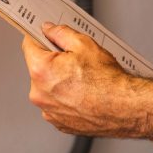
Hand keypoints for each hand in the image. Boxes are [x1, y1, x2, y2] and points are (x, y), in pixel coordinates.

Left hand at [22, 23, 146, 137]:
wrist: (124, 108)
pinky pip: (56, 103)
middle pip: (38, 67)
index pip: (29, 44)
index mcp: (40, 71)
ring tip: (82, 79)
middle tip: (74, 60)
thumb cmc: (107, 81)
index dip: (40, 37)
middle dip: (52, 61)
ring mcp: (48, 111)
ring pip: (47, 87)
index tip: (47, 36)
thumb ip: (60, 33)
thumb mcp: (84, 44)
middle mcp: (39, 93)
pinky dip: (66, 97)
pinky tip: (82, 93)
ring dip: (59, 81)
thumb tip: (49, 29)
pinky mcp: (58, 122)